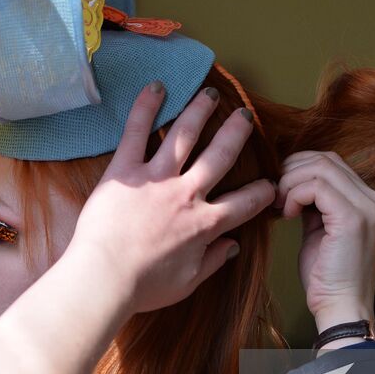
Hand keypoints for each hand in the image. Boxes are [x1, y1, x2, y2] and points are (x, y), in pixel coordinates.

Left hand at [69, 82, 275, 314]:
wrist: (103, 278)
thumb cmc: (143, 287)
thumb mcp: (187, 283)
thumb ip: (213, 261)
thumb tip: (233, 246)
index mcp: (205, 224)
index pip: (245, 204)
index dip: (262, 193)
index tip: (271, 184)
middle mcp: (187, 194)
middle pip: (221, 155)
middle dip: (237, 133)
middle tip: (246, 116)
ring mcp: (157, 178)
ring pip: (185, 134)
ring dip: (200, 110)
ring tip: (210, 93)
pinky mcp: (125, 170)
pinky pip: (137, 132)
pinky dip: (147, 107)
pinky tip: (156, 87)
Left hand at [277, 151, 374, 333]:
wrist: (342, 308)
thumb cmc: (327, 276)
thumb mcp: (319, 230)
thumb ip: (313, 204)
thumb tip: (290, 181)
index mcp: (367, 200)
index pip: (331, 162)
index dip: (299, 168)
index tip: (280, 189)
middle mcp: (372, 198)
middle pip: (326, 158)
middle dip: (292, 170)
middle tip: (274, 194)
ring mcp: (366, 207)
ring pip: (320, 166)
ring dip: (291, 182)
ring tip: (280, 205)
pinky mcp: (352, 217)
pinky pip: (316, 186)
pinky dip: (294, 195)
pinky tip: (288, 215)